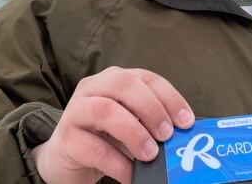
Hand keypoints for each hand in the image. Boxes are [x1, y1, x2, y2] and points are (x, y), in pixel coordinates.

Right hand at [30, 66, 193, 183]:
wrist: (66, 161)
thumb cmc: (105, 139)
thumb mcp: (131, 124)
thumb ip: (152, 122)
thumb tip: (183, 134)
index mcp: (113, 79)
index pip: (145, 78)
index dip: (169, 97)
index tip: (186, 121)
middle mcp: (92, 88)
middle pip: (124, 85)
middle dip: (151, 109)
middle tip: (167, 135)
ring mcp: (75, 112)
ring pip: (105, 110)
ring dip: (134, 132)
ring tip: (150, 154)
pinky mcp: (65, 140)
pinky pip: (94, 148)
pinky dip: (118, 163)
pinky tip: (131, 175)